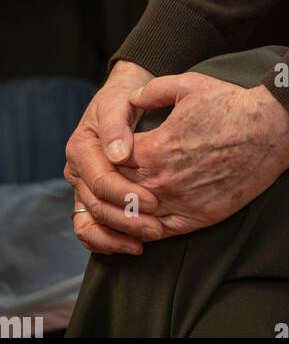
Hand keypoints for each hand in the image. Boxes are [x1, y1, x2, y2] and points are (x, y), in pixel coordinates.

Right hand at [65, 60, 166, 255]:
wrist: (123, 97)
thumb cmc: (123, 98)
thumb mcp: (119, 102)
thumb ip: (117, 126)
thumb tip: (119, 155)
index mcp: (80, 149)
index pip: (100, 181)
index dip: (126, 194)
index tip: (153, 201)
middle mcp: (77, 172)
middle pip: (96, 206)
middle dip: (126, 220)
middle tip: (156, 229)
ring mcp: (82, 188)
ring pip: (90, 224)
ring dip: (115, 238)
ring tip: (141, 245)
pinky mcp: (92, 198)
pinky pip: (91, 229)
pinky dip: (107, 241)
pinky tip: (130, 246)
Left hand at [112, 71, 288, 239]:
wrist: (269, 130)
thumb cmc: (230, 105)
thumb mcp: (188, 85)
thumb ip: (152, 90)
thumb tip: (130, 98)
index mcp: (154, 148)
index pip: (110, 163)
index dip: (105, 158)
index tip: (109, 152)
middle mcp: (162, 180)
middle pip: (117, 193)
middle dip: (109, 187)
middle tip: (110, 179)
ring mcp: (180, 202)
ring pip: (135, 218)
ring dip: (125, 211)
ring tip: (124, 200)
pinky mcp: (199, 217)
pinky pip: (161, 232)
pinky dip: (146, 229)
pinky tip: (144, 221)